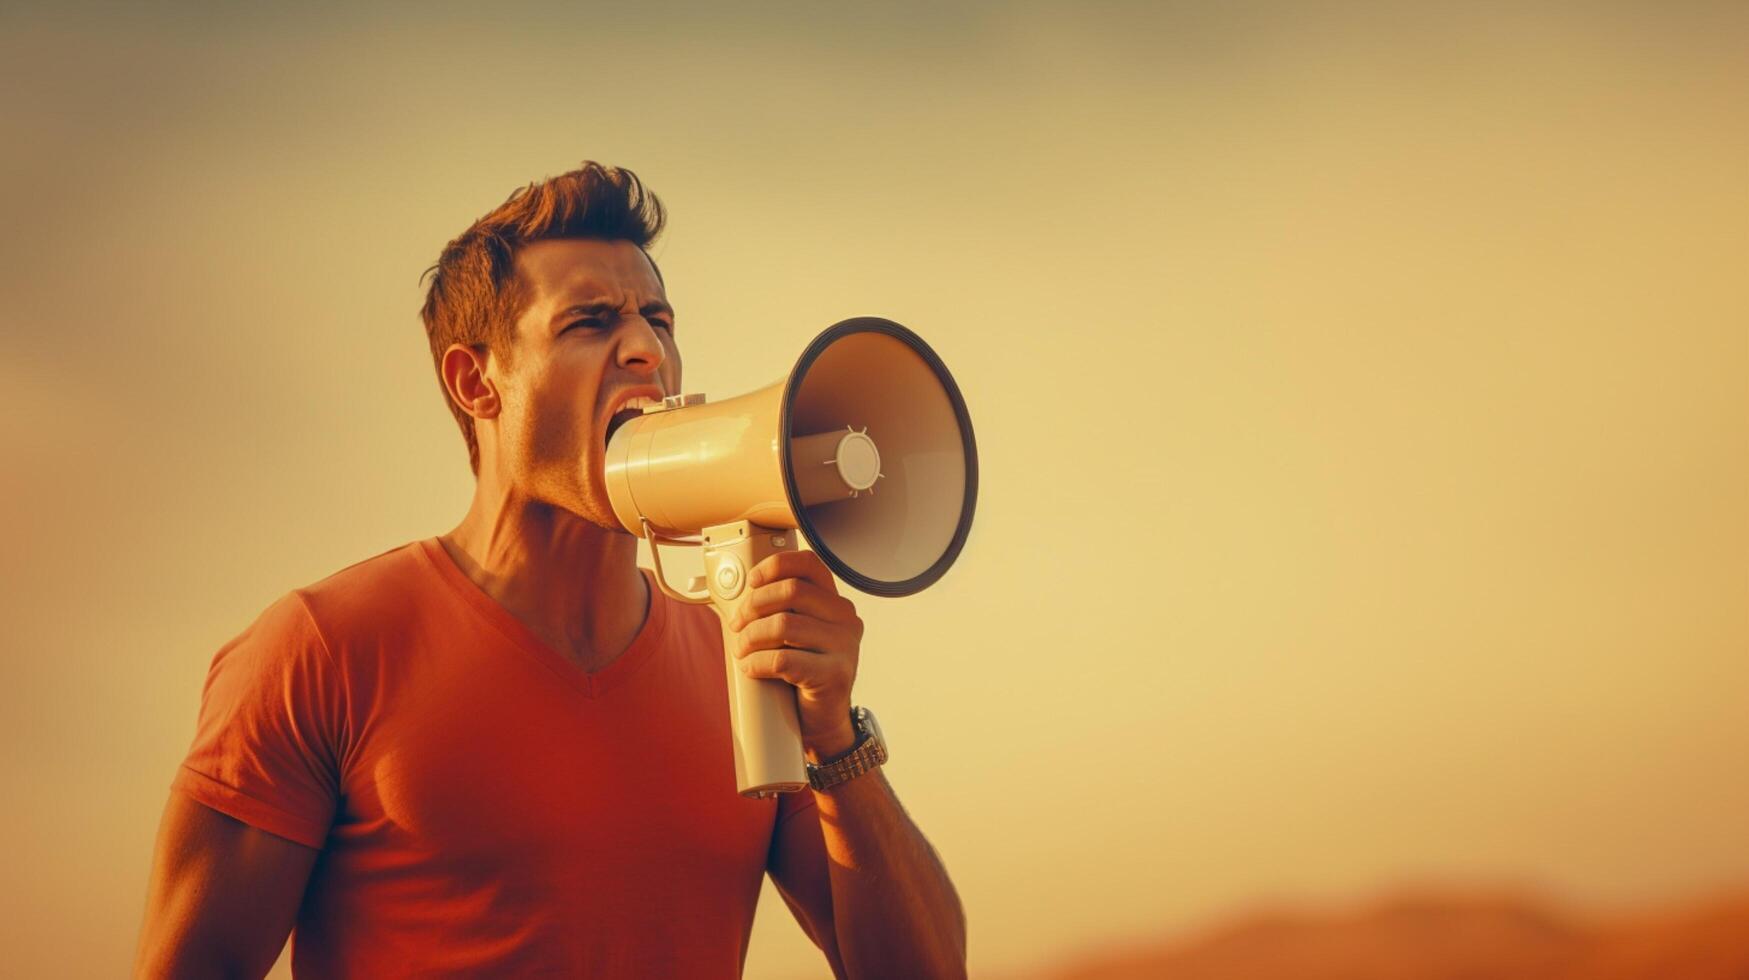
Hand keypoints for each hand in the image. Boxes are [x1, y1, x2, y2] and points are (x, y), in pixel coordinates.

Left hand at [725, 550, 862, 760]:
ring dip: (751, 637)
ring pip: (784, 625)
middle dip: (754, 606)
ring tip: (743, 650)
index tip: (752, 582)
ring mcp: (845, 647)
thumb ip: (779, 612)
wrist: (823, 722)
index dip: (776, 566)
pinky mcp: (834, 674)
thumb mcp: (795, 636)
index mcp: (835, 603)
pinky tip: (751, 668)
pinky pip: (784, 660)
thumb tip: (735, 598)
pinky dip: (758, 663)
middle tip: (738, 625)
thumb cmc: (803, 675)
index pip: (809, 564)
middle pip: (791, 591)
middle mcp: (845, 619)